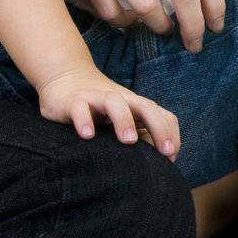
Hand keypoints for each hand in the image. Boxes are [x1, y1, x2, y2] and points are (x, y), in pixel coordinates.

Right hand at [35, 63, 180, 156]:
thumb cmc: (100, 107)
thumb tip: (157, 161)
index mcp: (135, 105)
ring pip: (114, 103)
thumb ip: (140, 135)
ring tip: (129, 141)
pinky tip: (87, 135)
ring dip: (124, 120)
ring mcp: (97, 98)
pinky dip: (84, 120)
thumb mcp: (123, 119)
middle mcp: (120, 100)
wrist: (66, 76)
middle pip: (145, 107)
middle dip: (159, 127)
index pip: (161, 115)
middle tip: (166, 151)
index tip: (172, 157)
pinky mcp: (73, 101)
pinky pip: (80, 108)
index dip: (170, 134)